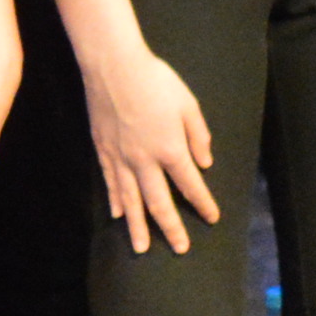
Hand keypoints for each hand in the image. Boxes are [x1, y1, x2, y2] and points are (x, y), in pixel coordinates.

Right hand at [83, 48, 217, 253]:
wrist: (113, 66)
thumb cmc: (156, 81)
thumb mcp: (188, 104)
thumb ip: (198, 135)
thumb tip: (204, 162)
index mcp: (170, 149)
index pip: (190, 185)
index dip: (202, 203)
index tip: (211, 218)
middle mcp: (145, 161)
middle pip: (159, 202)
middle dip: (171, 228)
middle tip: (179, 248)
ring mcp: (121, 158)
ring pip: (130, 200)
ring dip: (138, 226)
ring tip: (141, 247)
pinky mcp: (103, 151)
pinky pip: (111, 183)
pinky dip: (115, 201)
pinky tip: (117, 214)